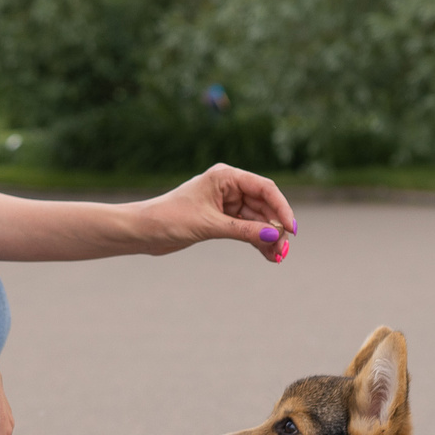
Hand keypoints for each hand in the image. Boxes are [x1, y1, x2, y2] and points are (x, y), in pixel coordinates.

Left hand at [132, 164, 298, 262]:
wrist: (143, 230)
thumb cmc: (169, 219)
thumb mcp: (209, 225)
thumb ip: (243, 230)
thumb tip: (274, 235)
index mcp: (225, 176)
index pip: (264, 188)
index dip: (282, 208)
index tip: (291, 229)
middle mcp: (228, 186)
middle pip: (264, 205)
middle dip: (275, 228)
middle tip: (283, 250)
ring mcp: (226, 203)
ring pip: (257, 219)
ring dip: (268, 237)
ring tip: (277, 257)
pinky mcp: (221, 219)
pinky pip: (246, 228)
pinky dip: (256, 241)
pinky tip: (268, 255)